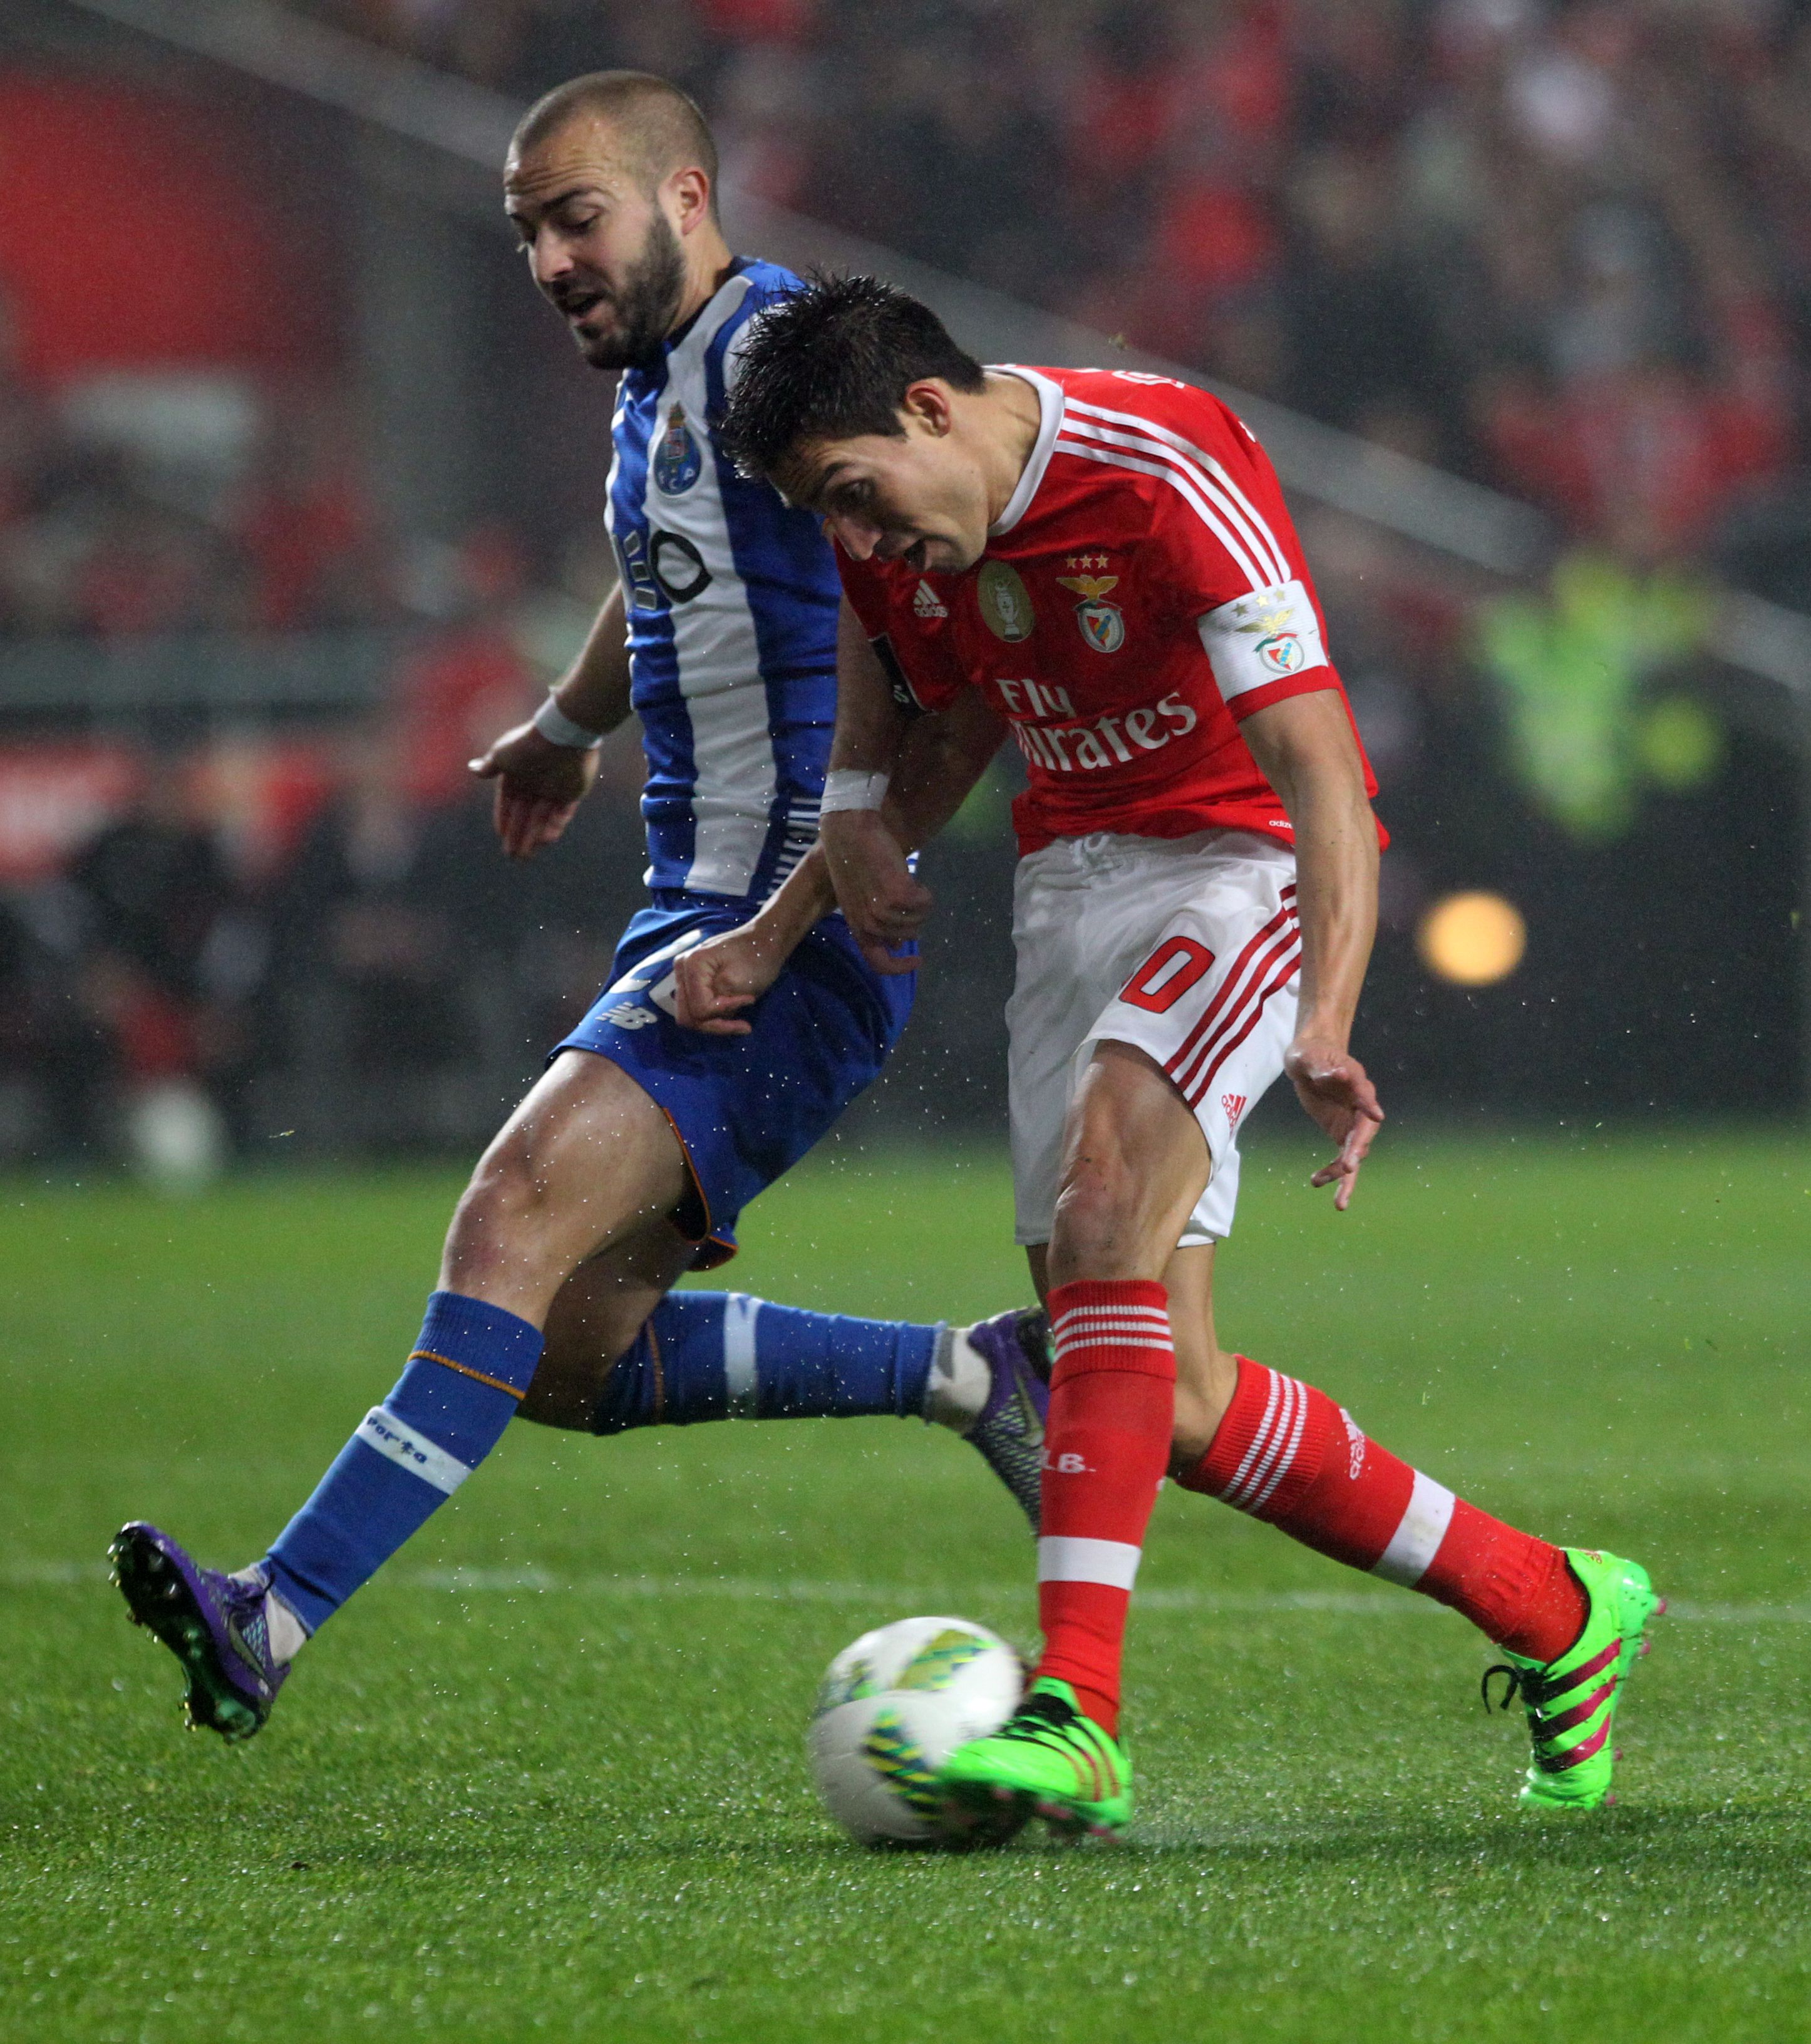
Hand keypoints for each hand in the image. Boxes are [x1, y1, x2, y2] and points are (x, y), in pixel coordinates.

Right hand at [469, 719, 600, 860]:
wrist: (561, 737)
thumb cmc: (527, 745)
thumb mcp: (502, 755)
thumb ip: (489, 766)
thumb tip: (473, 769)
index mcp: (516, 775)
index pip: (507, 802)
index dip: (504, 818)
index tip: (500, 834)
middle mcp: (534, 784)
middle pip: (524, 815)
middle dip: (517, 835)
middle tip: (512, 855)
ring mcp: (554, 789)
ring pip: (542, 819)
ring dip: (533, 838)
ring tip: (525, 856)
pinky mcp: (572, 793)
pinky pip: (562, 816)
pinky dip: (554, 828)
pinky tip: (544, 841)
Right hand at [674, 922, 787, 1035]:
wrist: (765, 940)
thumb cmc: (757, 956)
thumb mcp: (739, 982)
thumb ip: (719, 1003)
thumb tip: (707, 1018)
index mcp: (691, 965)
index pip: (698, 1008)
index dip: (723, 1011)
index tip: (748, 1001)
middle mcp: (681, 969)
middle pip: (687, 1015)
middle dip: (714, 1024)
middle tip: (742, 1025)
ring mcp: (685, 975)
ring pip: (690, 1015)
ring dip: (715, 1022)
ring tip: (741, 1022)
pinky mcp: (693, 982)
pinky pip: (696, 1007)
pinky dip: (714, 1016)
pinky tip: (734, 1014)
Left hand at [819, 810, 930, 973]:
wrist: (848, 830)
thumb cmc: (854, 861)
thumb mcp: (858, 899)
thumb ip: (874, 923)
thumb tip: (897, 945)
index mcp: (857, 927)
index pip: (879, 963)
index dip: (900, 967)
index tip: (918, 960)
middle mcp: (869, 924)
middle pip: (908, 936)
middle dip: (914, 919)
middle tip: (910, 897)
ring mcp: (883, 911)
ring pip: (918, 919)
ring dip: (919, 903)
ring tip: (908, 883)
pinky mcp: (899, 894)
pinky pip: (925, 902)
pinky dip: (925, 891)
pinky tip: (912, 878)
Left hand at [1284, 1036, 1383, 1211]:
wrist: (1310, 1060)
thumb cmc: (1311, 1054)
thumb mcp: (1310, 1058)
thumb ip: (1325, 1069)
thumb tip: (1341, 1074)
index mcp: (1357, 1084)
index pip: (1366, 1096)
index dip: (1369, 1106)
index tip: (1376, 1117)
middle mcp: (1361, 1107)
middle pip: (1363, 1132)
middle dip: (1357, 1150)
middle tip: (1349, 1166)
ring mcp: (1352, 1123)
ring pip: (1355, 1153)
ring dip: (1347, 1176)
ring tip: (1339, 1203)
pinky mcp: (1340, 1133)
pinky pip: (1340, 1158)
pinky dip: (1332, 1173)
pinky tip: (1316, 1182)